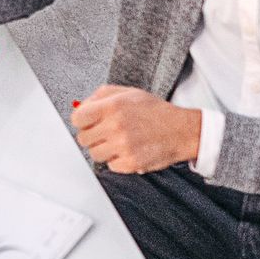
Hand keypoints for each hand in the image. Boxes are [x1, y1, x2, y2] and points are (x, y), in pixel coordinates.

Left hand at [70, 85, 200, 175]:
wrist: (181, 131)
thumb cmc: (155, 112)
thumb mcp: (129, 93)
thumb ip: (101, 96)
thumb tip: (81, 106)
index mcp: (113, 106)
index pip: (77, 118)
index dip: (82, 121)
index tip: (89, 122)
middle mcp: (116, 126)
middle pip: (83, 138)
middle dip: (92, 136)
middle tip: (106, 133)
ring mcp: (123, 146)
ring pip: (94, 154)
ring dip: (104, 149)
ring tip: (118, 142)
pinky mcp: (130, 163)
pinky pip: (110, 166)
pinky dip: (117, 160)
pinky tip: (128, 150)